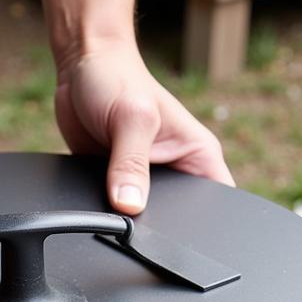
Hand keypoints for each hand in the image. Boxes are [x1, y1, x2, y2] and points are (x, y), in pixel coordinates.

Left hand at [54, 44, 233, 213]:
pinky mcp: (117, 184)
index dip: (207, 225)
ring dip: (128, 219)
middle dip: (159, 224)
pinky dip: (106, 212)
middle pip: (179, 218)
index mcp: (198, 156)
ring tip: (116, 212)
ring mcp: (145, 180)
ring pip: (143, 217)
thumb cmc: (118, 78)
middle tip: (138, 222)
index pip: (219, 204)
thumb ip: (131, 165)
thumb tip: (129, 206)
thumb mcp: (132, 119)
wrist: (82, 65)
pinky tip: (99, 208)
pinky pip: (114, 211)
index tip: (182, 235)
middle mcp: (176, 170)